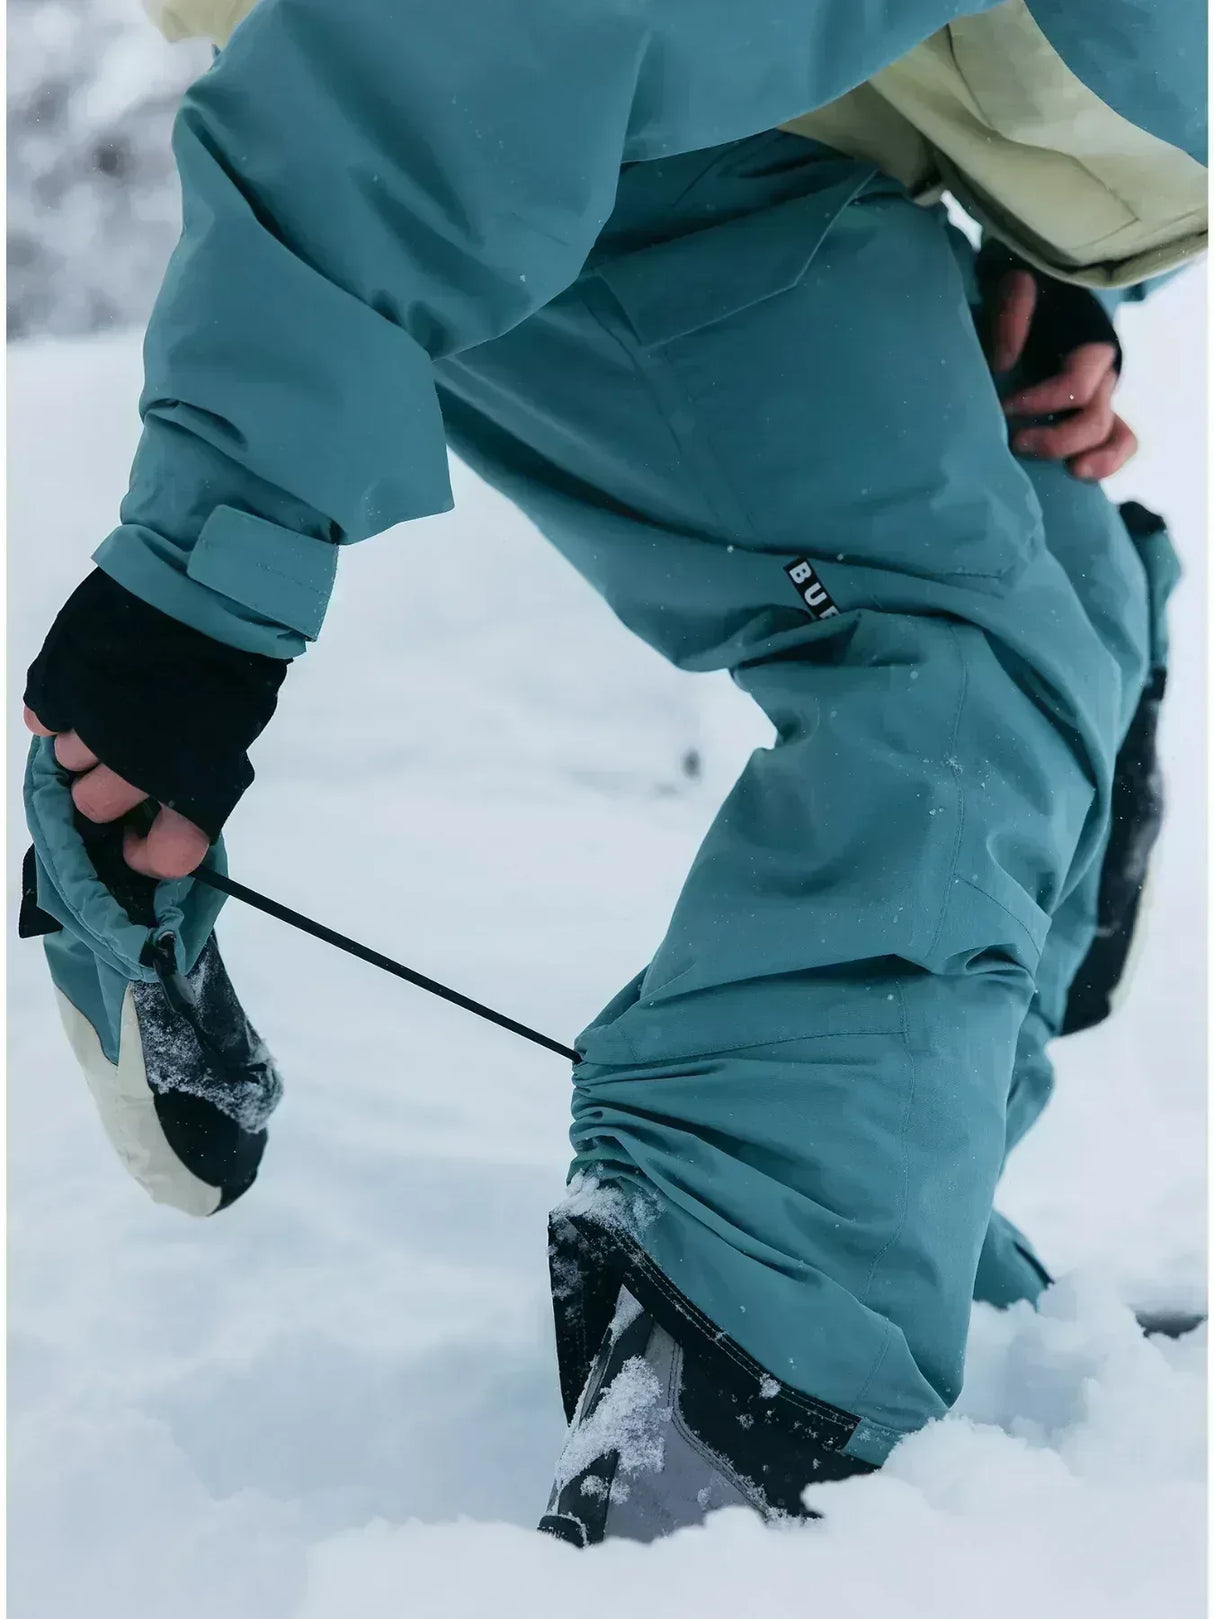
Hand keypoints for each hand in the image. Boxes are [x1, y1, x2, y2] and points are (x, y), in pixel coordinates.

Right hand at [24, 570, 285, 882]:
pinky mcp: (57, 685)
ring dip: (86, 742)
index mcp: (191, 783)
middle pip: (94, 806)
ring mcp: (89, 725)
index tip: (143, 841)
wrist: (204, 587)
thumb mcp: (231, 730)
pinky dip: (60, 709)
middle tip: (125, 753)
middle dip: (108, 787)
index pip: (168, 854)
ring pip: (67, 761)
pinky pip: (42, 720)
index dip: (154, 854)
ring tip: (113, 703)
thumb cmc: (230, 660)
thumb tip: (166, 808)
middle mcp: (132, 767)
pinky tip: (86, 686)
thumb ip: (197, 776)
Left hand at [989, 268, 1137, 481]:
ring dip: (1096, 460)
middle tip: (1016, 443)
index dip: (1041, 402)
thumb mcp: (1012, 286)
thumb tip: (1003, 362)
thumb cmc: (1021, 292)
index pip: (1076, 386)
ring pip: (1115, 435)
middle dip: (1057, 440)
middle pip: (1094, 420)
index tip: (1006, 407)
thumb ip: (1012, 313)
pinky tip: (1079, 473)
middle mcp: (1102, 373)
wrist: (1031, 291)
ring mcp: (1102, 396)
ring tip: (1071, 472)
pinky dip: (1105, 461)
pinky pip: (1117, 442)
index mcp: (1088, 343)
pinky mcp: (1096, 412)